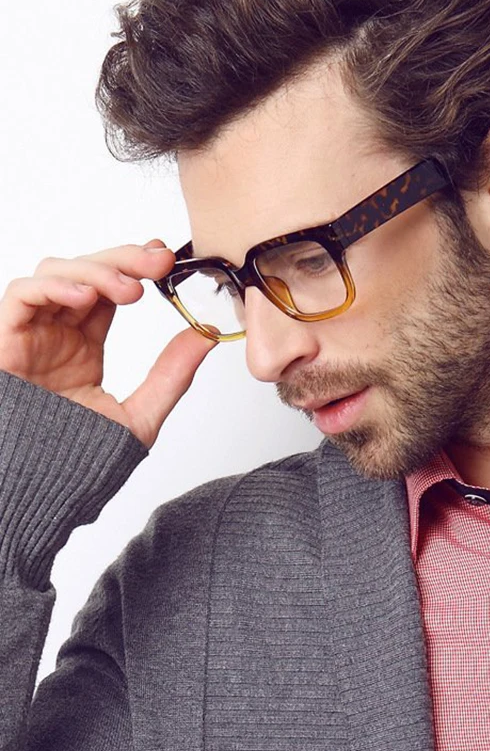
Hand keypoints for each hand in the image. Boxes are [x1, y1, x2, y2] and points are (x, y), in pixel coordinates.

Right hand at [0, 239, 216, 448]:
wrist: (42, 491)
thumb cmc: (81, 460)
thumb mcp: (140, 415)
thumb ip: (172, 375)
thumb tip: (207, 335)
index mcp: (83, 345)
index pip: (110, 290)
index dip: (136, 267)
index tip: (168, 258)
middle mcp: (56, 333)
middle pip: (86, 271)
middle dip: (124, 259)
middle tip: (159, 260)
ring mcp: (30, 334)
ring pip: (55, 273)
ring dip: (96, 269)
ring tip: (131, 290)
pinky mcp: (4, 341)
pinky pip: (19, 296)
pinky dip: (53, 285)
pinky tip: (87, 296)